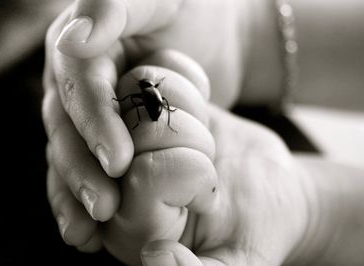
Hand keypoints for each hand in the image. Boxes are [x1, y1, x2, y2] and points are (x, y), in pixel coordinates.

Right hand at [43, 0, 246, 246]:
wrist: (218, 32)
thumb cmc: (193, 9)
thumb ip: (113, 7)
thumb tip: (74, 40)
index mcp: (81, 45)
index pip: (80, 86)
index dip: (94, 123)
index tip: (118, 160)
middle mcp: (78, 83)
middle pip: (67, 129)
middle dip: (82, 169)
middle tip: (104, 207)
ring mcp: (90, 113)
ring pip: (71, 155)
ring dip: (77, 194)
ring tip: (88, 233)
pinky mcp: (109, 136)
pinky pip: (91, 167)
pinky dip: (87, 197)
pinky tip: (90, 231)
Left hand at [104, 57, 311, 264]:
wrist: (268, 189)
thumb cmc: (255, 229)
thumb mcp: (238, 264)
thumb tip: (155, 258)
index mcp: (130, 226)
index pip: (143, 176)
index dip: (190, 174)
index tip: (210, 194)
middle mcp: (116, 181)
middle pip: (136, 130)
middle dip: (192, 141)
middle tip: (209, 163)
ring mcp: (127, 139)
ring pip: (138, 92)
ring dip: (189, 112)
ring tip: (204, 139)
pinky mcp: (143, 107)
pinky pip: (151, 71)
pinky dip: (186, 84)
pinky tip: (199, 111)